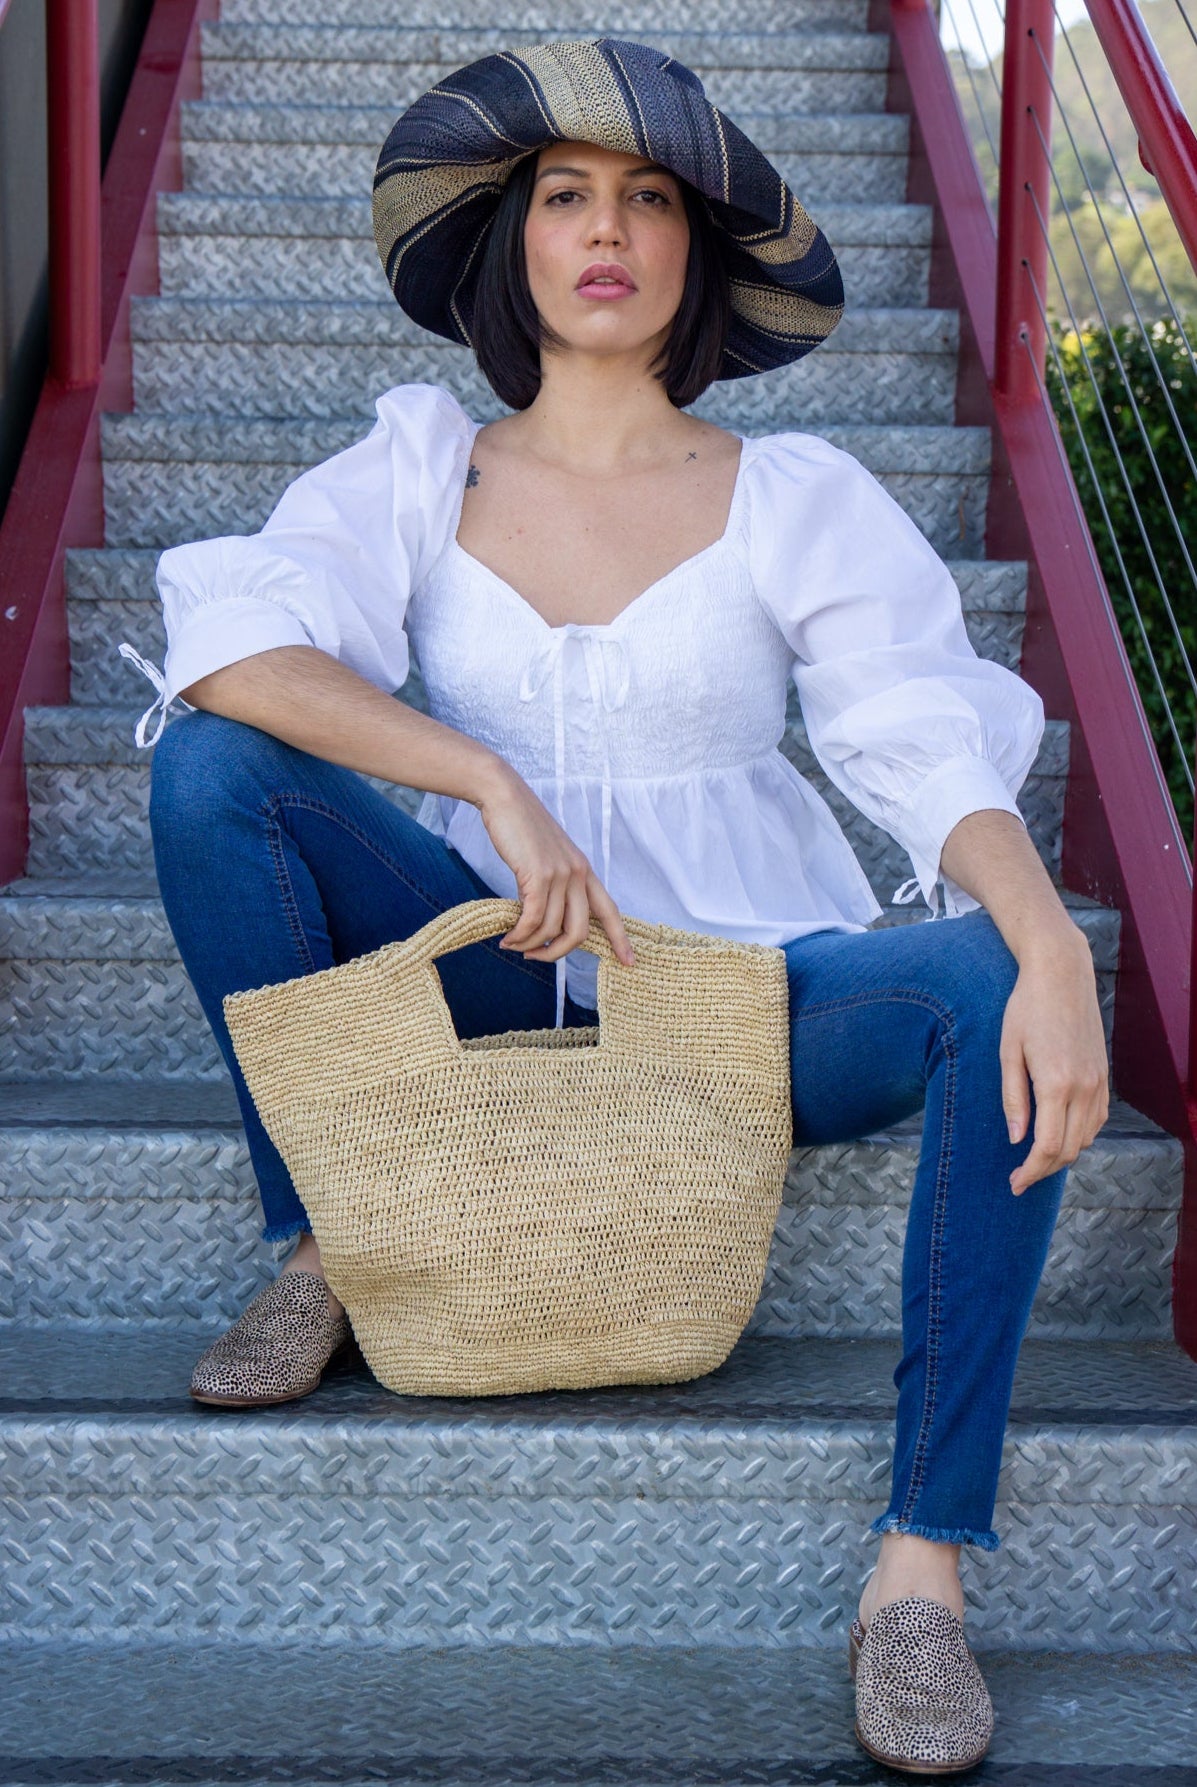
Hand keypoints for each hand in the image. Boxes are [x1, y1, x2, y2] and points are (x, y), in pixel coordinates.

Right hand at [477, 772, 634, 968]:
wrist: (507, 798)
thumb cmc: (524, 829)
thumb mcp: (550, 857)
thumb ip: (556, 884)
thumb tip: (547, 921)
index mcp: (585, 871)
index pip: (610, 911)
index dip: (620, 939)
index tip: (629, 962)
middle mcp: (578, 874)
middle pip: (579, 931)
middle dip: (558, 953)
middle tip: (536, 957)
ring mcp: (560, 875)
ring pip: (551, 929)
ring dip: (530, 945)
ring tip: (513, 945)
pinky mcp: (538, 875)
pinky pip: (532, 919)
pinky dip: (519, 935)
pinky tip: (508, 938)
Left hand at [999, 931, 1108, 1193]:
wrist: (1061, 974)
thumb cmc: (1026, 1008)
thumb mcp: (1008, 1052)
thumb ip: (1013, 1099)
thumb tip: (1017, 1140)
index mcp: (1056, 1084)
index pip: (1047, 1147)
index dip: (1030, 1172)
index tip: (1014, 1184)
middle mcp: (1084, 1087)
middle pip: (1069, 1149)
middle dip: (1043, 1170)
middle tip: (1019, 1178)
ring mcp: (1098, 1081)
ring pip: (1086, 1138)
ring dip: (1062, 1154)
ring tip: (1035, 1159)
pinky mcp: (1104, 1074)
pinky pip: (1098, 1119)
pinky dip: (1080, 1135)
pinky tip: (1060, 1134)